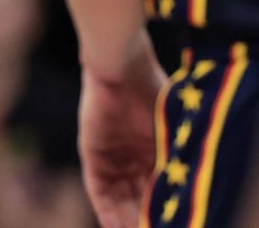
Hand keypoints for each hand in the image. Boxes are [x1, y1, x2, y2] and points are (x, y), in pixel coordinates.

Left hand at [78, 45, 168, 226]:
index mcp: (158, 153)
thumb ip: (175, 163)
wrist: (123, 72)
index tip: (178, 224)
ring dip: (131, 222)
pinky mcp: (93, 156)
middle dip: (149, 221)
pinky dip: (109, 213)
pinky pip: (100, 192)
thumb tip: (192, 192)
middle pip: (141, 201)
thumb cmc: (156, 96)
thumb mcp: (174, 137)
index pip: (162, 193)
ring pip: (122, 201)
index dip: (168, 213)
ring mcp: (113, 159)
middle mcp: (134, 160)